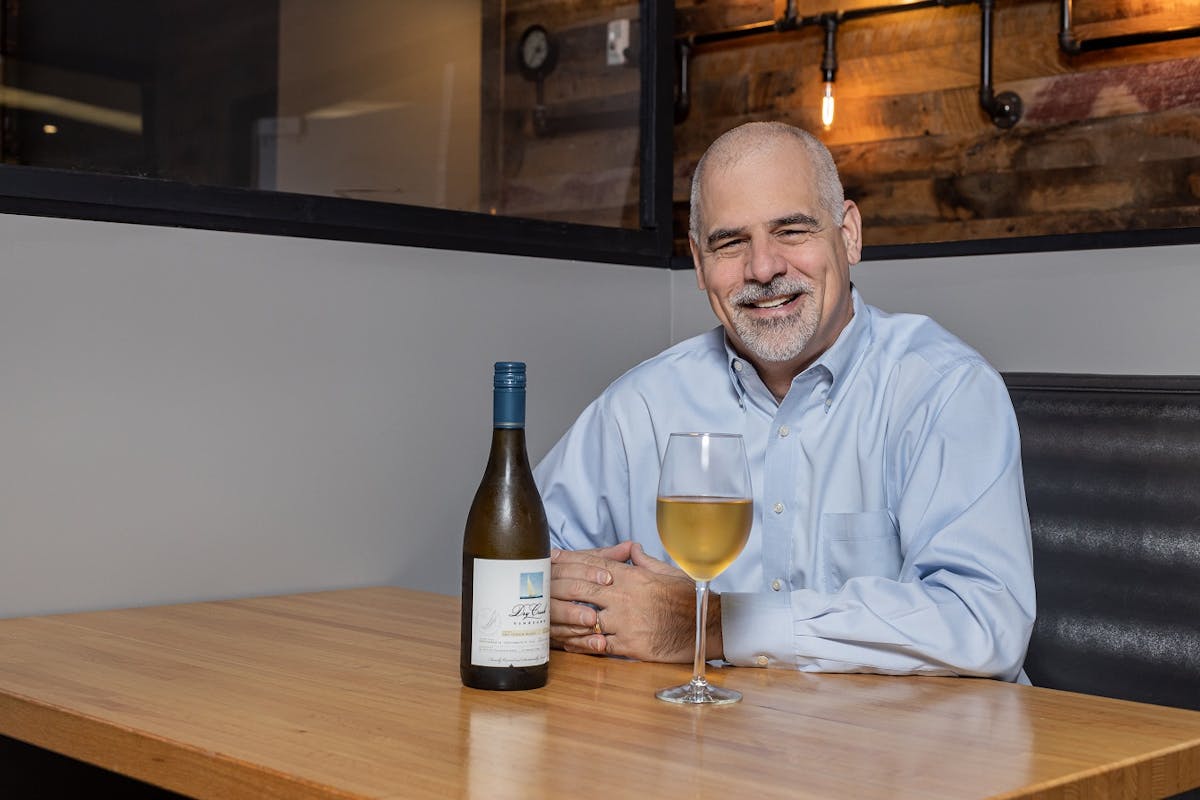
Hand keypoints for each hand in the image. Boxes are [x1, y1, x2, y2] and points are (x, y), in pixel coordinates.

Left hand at [550, 542, 722, 662]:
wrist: (707, 626)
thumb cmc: (688, 598)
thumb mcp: (667, 571)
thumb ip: (644, 560)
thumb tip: (630, 548)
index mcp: (633, 576)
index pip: (593, 564)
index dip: (569, 561)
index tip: (551, 558)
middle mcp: (626, 597)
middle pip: (581, 589)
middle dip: (558, 587)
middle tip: (541, 587)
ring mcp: (627, 623)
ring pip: (586, 618)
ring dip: (565, 618)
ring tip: (546, 616)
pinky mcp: (631, 646)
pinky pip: (599, 645)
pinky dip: (581, 643)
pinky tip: (567, 641)